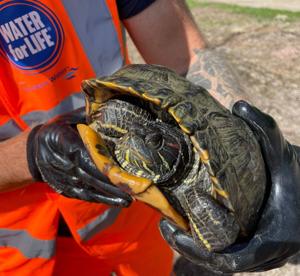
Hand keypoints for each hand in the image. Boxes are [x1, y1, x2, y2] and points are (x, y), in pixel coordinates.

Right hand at [27, 107, 131, 205]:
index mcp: (62, 141)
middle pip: (88, 175)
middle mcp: (60, 162)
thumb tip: (111, 110)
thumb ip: (88, 116)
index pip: (84, 155)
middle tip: (132, 191)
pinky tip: (115, 201)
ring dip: (108, 196)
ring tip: (128, 200)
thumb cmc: (59, 130)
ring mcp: (61, 178)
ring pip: (87, 189)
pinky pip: (83, 195)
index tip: (120, 172)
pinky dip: (99, 199)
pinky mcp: (64, 188)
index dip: (102, 166)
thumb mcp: (70, 118)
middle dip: (110, 185)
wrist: (35, 150)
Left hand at [160, 101, 299, 272]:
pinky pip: (224, 250)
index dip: (200, 251)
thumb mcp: (283, 155)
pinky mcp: (251, 245)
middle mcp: (261, 253)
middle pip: (218, 260)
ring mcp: (256, 252)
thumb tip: (239, 105)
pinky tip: (189, 224)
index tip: (173, 232)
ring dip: (194, 246)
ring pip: (219, 257)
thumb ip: (265, 131)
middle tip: (164, 227)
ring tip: (169, 226)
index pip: (231, 261)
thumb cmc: (299, 182)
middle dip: (189, 247)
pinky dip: (205, 242)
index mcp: (270, 240)